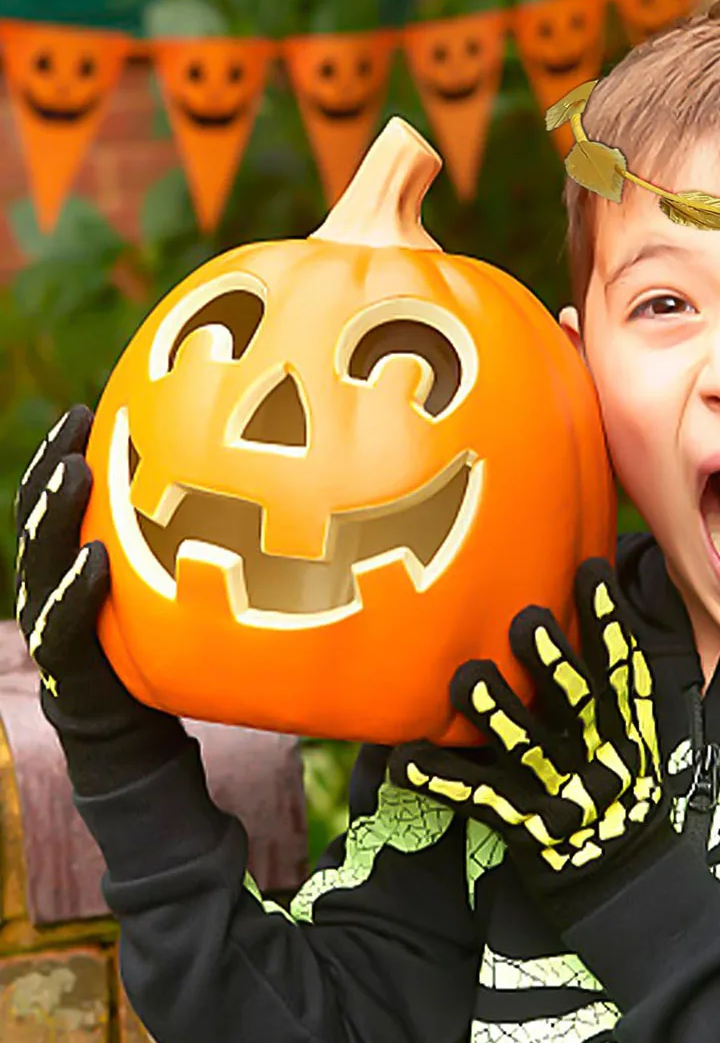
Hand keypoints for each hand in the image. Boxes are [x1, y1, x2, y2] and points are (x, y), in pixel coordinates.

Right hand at [14, 405, 184, 794]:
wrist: (144, 740)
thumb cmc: (163, 650)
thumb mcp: (171, 588)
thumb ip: (185, 545)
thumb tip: (251, 487)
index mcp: (75, 565)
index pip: (58, 502)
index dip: (62, 453)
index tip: (85, 407)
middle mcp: (55, 589)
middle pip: (41, 520)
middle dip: (53, 470)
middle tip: (74, 426)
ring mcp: (54, 628)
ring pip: (43, 562)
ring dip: (58, 514)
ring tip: (78, 471)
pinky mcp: (69, 666)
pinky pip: (65, 625)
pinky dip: (77, 591)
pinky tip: (95, 560)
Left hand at [389, 558, 673, 921]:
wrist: (627, 888)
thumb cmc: (628, 799)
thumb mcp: (644, 743)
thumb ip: (626, 689)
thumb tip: (621, 619)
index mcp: (629, 731)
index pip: (622, 668)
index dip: (608, 619)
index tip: (590, 569)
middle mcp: (599, 756)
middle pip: (574, 700)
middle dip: (550, 659)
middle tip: (525, 619)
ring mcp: (561, 793)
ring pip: (524, 745)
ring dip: (495, 710)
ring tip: (467, 676)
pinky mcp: (526, 828)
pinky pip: (478, 799)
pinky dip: (441, 779)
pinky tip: (404, 759)